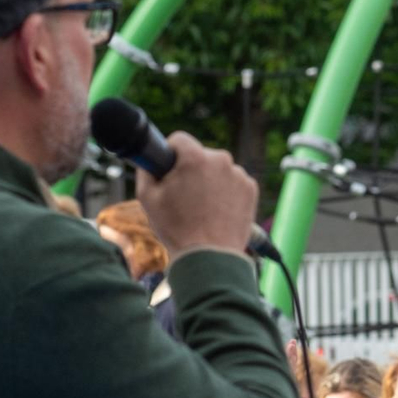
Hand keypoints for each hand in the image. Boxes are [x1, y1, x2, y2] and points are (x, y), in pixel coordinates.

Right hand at [136, 130, 260, 258]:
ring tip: (202, 208)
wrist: (210, 258)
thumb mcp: (148, 198)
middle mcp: (221, 160)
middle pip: (200, 156)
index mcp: (195, 158)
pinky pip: (234, 183)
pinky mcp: (251, 189)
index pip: (179, 140)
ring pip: (218, 170)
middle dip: (191, 170)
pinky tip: (217, 211)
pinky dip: (226, 192)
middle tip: (184, 195)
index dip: (171, 153)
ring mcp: (239, 175)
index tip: (169, 167)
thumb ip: (146, 170)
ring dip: (210, 181)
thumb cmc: (176, 229)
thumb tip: (149, 160)